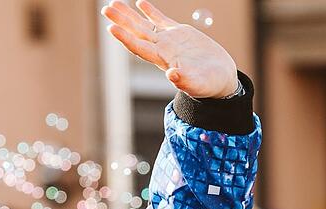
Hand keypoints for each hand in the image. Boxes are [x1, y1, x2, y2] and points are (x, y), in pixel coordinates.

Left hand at [102, 0, 238, 98]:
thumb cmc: (209, 84)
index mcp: (163, 60)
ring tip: (114, 3)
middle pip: (136, 33)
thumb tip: (172, 75)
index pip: (139, 47)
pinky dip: (150, 11)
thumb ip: (184, 80)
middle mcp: (162, 49)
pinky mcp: (180, 33)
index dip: (125, 37)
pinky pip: (161, 20)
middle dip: (121, 21)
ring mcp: (169, 41)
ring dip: (129, 15)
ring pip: (144, 25)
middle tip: (105, 9)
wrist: (219, 79)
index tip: (111, 27)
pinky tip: (140, 3)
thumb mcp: (198, 83)